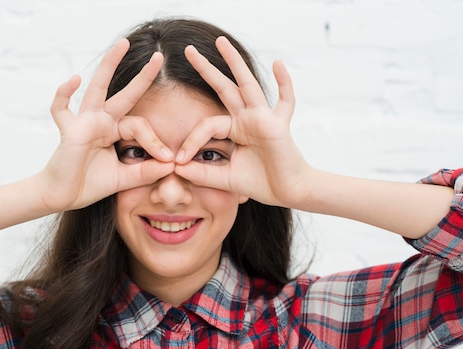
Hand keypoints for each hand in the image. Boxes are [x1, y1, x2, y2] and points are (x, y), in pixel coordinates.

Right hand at [39, 39, 174, 210]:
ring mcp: (84, 122)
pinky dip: (64, 93)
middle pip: (124, 94)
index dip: (156, 141)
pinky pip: (61, 108)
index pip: (140, 125)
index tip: (169, 160)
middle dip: (142, 77)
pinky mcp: (68, 130)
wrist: (62, 196)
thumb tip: (173, 165)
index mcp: (114, 131)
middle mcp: (101, 121)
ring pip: (97, 88)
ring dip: (109, 65)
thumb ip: (146, 172)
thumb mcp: (125, 179)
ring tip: (122, 44)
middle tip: (160, 56)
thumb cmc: (89, 184)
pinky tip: (74, 78)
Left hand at [174, 36, 313, 207]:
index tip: (178, 161)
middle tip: (187, 49)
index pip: (207, 124)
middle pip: (224, 88)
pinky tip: (277, 63)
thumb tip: (174, 167)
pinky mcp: (278, 124)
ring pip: (247, 84)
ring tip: (221, 41)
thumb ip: (201, 173)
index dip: (191, 140)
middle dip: (206, 69)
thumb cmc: (260, 183)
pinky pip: (285, 100)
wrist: (288, 192)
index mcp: (234, 129)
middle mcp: (247, 118)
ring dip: (234, 62)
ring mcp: (263, 118)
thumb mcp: (223, 178)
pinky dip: (284, 82)